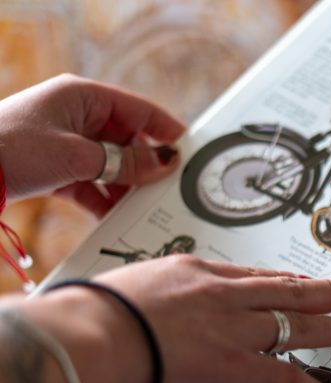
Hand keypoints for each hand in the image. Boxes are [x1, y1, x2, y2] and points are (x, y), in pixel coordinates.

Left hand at [0, 74, 185, 215]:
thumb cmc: (11, 148)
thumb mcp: (80, 157)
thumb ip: (127, 163)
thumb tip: (164, 164)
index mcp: (83, 97)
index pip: (139, 109)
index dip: (166, 129)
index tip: (189, 150)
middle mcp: (76, 115)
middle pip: (127, 139)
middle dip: (145, 165)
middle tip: (166, 185)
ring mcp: (65, 141)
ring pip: (111, 163)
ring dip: (125, 185)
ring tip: (140, 204)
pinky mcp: (56, 165)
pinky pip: (92, 180)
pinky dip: (103, 196)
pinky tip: (114, 213)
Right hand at [20, 255, 330, 382]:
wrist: (90, 336)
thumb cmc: (95, 315)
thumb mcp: (134, 286)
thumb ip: (161, 296)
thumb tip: (162, 312)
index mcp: (199, 272)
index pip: (257, 277)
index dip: (289, 282)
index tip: (307, 284)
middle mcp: (226, 295)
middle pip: (292, 290)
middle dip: (330, 292)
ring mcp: (236, 328)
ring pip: (300, 323)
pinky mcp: (237, 363)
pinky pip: (286, 375)